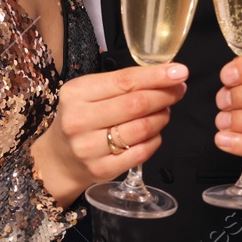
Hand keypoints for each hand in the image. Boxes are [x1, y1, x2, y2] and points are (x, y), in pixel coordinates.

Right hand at [32, 62, 186, 205]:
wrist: (61, 158)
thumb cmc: (82, 117)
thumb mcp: (90, 93)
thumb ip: (122, 84)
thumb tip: (166, 75)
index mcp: (76, 93)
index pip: (125, 81)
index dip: (156, 76)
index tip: (180, 71)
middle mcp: (79, 120)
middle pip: (135, 104)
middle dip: (164, 95)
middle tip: (179, 90)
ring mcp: (89, 148)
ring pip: (142, 128)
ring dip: (162, 117)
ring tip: (165, 111)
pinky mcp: (102, 169)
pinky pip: (141, 152)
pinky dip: (155, 139)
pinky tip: (155, 133)